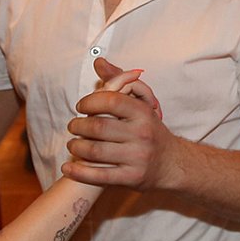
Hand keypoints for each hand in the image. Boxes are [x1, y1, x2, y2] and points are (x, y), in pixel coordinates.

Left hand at [63, 57, 173, 188]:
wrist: (172, 163)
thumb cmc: (149, 130)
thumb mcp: (140, 104)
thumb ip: (118, 82)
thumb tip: (98, 62)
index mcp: (143, 113)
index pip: (111, 100)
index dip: (89, 102)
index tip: (81, 107)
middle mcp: (142, 134)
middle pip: (98, 127)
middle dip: (78, 126)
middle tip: (73, 127)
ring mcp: (137, 158)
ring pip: (95, 151)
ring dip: (76, 147)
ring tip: (73, 145)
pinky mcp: (131, 178)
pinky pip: (98, 176)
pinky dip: (78, 172)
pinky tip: (68, 168)